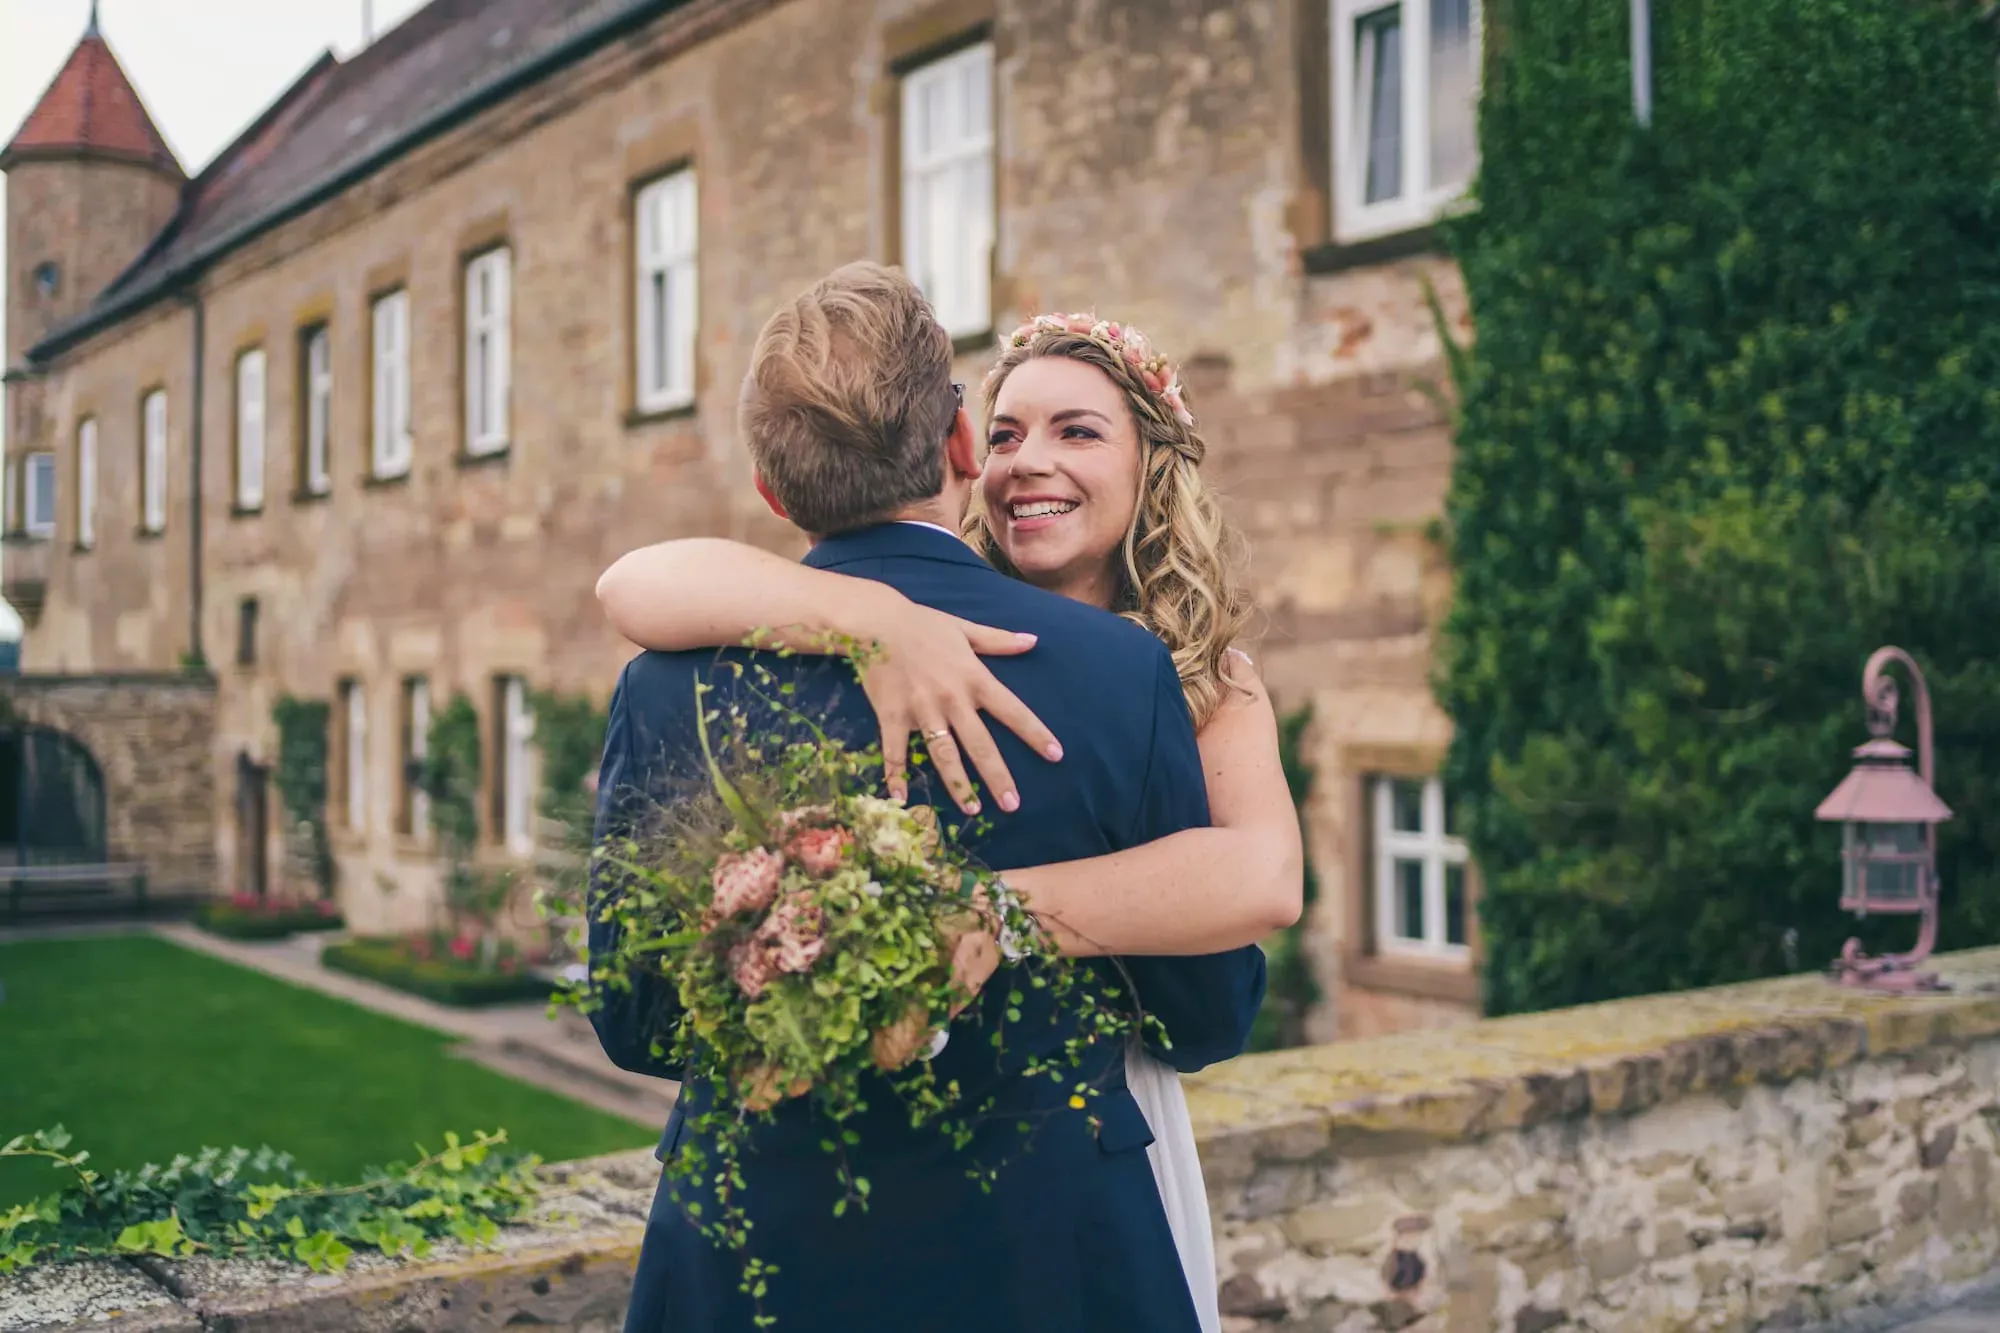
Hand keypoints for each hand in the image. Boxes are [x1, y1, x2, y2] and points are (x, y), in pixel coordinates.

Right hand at [851, 591, 1063, 814]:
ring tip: (972, 810)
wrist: (876, 621)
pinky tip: (901, 800)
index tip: (1055, 755)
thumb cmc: (923, 624)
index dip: (1035, 733)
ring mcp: (921, 710)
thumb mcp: (965, 629)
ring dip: (958, 784)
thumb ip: (999, 640)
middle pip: (980, 744)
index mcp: (973, 677)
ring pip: (943, 755)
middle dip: (998, 776)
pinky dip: (896, 776)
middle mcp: (951, 698)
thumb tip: (1033, 641)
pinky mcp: (892, 716)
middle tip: (1012, 804)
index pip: (1012, 710)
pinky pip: (895, 752)